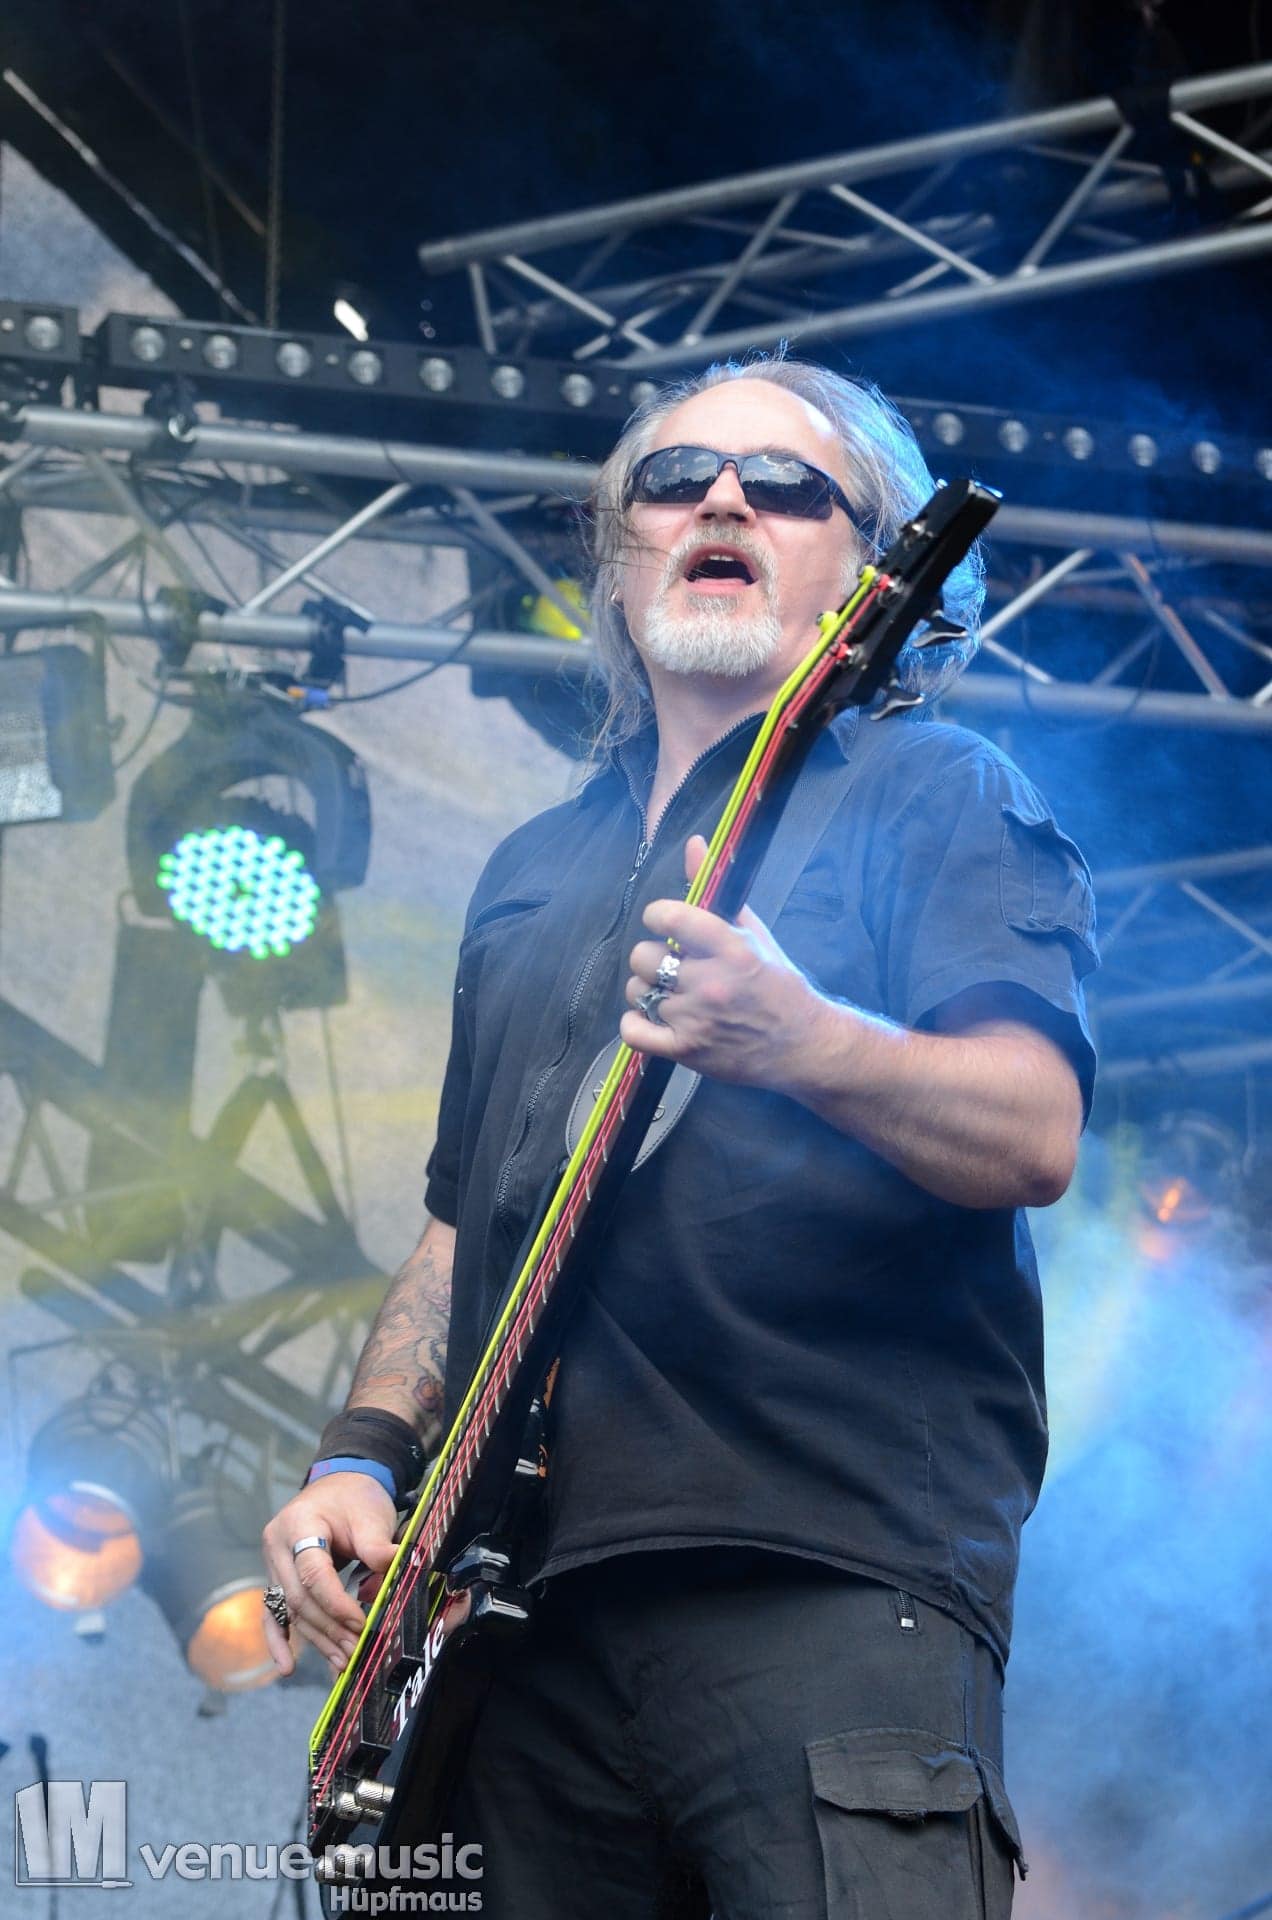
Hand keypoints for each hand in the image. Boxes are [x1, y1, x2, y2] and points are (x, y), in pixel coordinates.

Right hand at [261, 1473, 398, 1679]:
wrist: (339, 1485)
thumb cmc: (355, 1497)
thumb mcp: (371, 1514)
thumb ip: (378, 1546)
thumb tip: (397, 1572)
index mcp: (298, 1524)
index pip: (313, 1572)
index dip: (336, 1602)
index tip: (361, 1622)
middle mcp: (277, 1545)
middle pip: (299, 1597)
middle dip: (329, 1628)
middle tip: (356, 1649)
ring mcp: (272, 1564)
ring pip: (291, 1611)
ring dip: (317, 1639)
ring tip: (343, 1661)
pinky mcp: (277, 1579)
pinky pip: (273, 1613)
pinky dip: (279, 1640)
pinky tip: (286, 1667)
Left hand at [620, 834, 821, 1089]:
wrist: (802, 1045)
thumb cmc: (777, 985)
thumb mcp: (753, 933)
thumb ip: (717, 890)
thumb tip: (695, 844)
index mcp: (731, 948)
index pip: (670, 917)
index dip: (658, 916)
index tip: (665, 923)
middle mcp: (711, 983)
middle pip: (644, 956)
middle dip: (653, 956)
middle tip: (672, 964)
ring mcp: (696, 1019)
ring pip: (638, 991)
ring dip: (647, 989)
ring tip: (669, 993)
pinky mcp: (686, 1050)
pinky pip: (634, 1031)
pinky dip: (636, 1023)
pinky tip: (652, 1017)